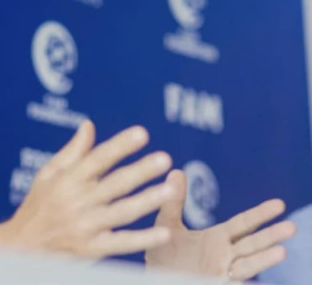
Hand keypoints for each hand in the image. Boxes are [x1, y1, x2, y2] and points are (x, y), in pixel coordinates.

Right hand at [4, 121, 174, 257]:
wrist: (20, 247)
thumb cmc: (37, 206)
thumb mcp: (47, 175)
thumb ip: (72, 152)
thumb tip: (89, 126)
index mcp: (68, 180)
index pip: (98, 159)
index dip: (120, 146)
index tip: (142, 133)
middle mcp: (77, 202)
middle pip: (114, 184)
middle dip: (140, 171)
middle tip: (164, 159)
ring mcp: (85, 227)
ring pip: (121, 212)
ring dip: (147, 201)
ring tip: (171, 189)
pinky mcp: (91, 249)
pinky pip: (121, 243)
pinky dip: (143, 239)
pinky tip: (164, 232)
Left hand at [145, 170, 295, 279]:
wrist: (152, 277)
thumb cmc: (163, 253)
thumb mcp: (167, 224)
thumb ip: (174, 201)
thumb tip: (177, 171)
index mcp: (217, 238)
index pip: (244, 224)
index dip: (260, 214)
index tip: (279, 204)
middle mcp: (224, 256)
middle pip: (252, 244)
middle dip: (271, 236)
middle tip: (292, 227)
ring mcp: (222, 273)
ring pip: (247, 266)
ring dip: (264, 260)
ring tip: (281, 251)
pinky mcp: (214, 284)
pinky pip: (234, 283)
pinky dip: (243, 283)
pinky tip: (259, 282)